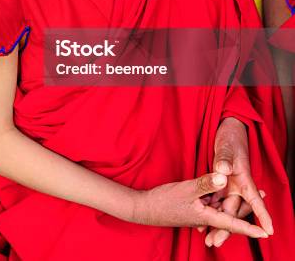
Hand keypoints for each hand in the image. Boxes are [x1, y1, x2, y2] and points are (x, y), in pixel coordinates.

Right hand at [131, 171, 267, 237]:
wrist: (145, 207)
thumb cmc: (165, 201)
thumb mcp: (187, 189)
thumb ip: (206, 183)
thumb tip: (224, 177)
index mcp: (207, 216)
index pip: (232, 224)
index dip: (249, 228)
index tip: (265, 232)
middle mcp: (206, 217)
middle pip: (230, 215)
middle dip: (246, 207)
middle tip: (262, 194)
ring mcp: (199, 213)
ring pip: (221, 209)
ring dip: (233, 201)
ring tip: (247, 190)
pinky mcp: (194, 208)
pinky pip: (211, 205)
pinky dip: (219, 198)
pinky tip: (220, 187)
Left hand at [203, 117, 272, 246]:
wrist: (228, 129)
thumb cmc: (231, 136)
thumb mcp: (227, 147)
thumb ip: (224, 159)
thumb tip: (223, 172)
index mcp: (244, 178)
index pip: (254, 199)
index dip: (262, 215)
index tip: (269, 231)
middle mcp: (237, 185)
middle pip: (233, 210)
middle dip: (226, 228)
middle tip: (215, 242)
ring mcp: (228, 185)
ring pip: (223, 208)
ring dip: (215, 222)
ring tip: (205, 238)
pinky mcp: (218, 183)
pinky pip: (215, 201)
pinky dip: (209, 211)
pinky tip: (199, 222)